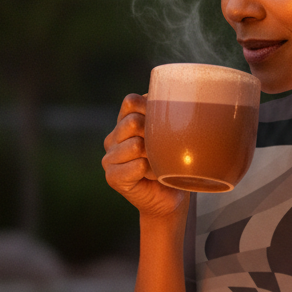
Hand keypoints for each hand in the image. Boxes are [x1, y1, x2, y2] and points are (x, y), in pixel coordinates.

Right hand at [102, 93, 186, 218]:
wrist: (171, 198)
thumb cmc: (175, 163)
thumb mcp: (172, 133)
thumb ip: (168, 112)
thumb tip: (182, 93)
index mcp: (124, 122)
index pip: (131, 101)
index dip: (150, 108)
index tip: (166, 123)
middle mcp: (112, 138)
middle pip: (133, 122)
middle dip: (154, 136)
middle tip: (163, 151)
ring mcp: (109, 158)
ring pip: (135, 144)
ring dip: (154, 157)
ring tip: (158, 165)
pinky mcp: (112, 177)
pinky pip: (136, 165)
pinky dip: (150, 171)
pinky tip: (152, 177)